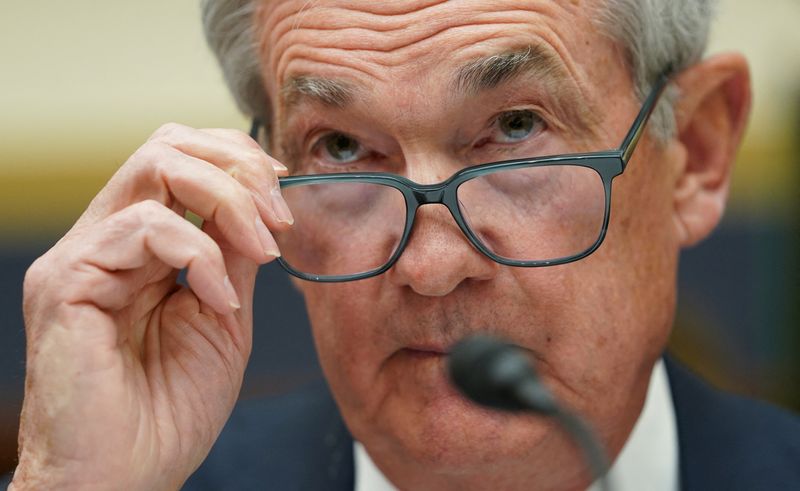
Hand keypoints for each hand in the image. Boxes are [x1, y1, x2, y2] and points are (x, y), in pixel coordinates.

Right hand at [10, 123, 291, 489]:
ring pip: (156, 165)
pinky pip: (142, 226)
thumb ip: (233, 256)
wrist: (128, 475)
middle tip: (279, 214)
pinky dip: (199, 253)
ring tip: (264, 251)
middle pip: (167, 144)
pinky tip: (221, 300)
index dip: (239, 161)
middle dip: (239, 165)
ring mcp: (83, 254)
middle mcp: (107, 239)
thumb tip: (260, 205)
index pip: (181, 159)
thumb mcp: (224, 317)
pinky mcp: (66, 279)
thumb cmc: (170, 410)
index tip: (285, 194)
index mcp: (142, 246)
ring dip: (230, 201)